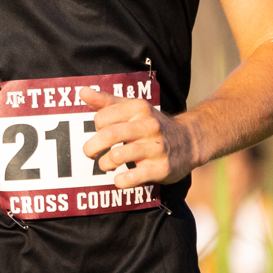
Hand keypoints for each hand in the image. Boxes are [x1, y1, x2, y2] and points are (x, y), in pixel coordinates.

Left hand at [80, 87, 194, 184]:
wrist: (191, 141)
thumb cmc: (152, 125)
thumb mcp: (133, 108)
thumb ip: (106, 101)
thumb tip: (82, 92)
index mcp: (139, 109)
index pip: (103, 117)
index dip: (96, 127)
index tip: (100, 132)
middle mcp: (149, 126)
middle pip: (109, 135)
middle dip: (92, 147)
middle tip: (90, 153)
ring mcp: (156, 148)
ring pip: (118, 156)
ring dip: (104, 163)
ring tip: (105, 164)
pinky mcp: (161, 169)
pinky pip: (134, 177)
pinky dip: (121, 181)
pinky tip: (119, 179)